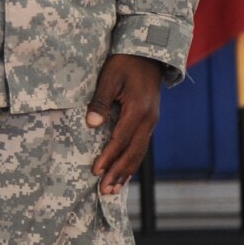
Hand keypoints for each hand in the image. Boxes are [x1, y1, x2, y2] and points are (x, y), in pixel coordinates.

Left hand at [87, 53, 162, 194]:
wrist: (147, 54)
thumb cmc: (124, 63)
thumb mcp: (108, 78)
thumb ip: (100, 102)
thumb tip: (92, 124)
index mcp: (138, 110)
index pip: (120, 140)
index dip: (108, 157)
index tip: (95, 171)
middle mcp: (148, 120)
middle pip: (133, 152)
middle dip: (118, 172)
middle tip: (105, 190)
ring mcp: (151, 122)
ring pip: (140, 152)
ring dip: (126, 171)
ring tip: (114, 188)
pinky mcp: (149, 121)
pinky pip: (141, 145)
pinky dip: (133, 161)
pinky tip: (125, 172)